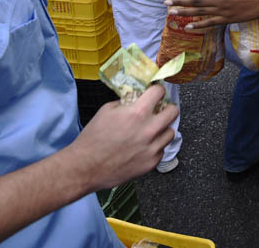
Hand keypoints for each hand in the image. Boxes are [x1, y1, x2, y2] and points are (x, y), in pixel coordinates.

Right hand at [61, 84, 177, 192]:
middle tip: (159, 111)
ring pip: (170, 132)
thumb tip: (138, 99)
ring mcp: (152, 148)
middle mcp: (149, 129)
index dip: (157, 90)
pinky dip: (155, 147)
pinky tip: (142, 148)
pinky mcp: (152, 163)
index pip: (159, 92)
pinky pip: (161, 150)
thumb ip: (126, 103)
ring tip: (149, 132)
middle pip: (173, 112)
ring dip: (162, 129)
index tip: (156, 93)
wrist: (85, 168)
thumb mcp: (107, 110)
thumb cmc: (92, 138)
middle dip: (167, 108)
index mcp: (138, 113)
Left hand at [165, 0, 258, 27]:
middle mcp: (218, 0)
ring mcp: (222, 10)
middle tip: (166, 3)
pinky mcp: (227, 19)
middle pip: (195, 1)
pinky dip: (198, 25)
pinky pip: (210, 23)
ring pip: (199, 12)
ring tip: (172, 13)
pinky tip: (188, 26)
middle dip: (180, 3)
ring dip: (185, 13)